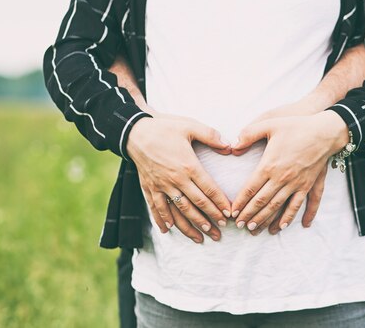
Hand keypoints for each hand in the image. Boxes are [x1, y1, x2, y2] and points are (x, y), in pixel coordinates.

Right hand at [127, 115, 232, 242]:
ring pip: (177, 211)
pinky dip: (161, 220)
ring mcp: (161, 186)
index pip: (208, 189)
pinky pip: (156, 208)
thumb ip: (211, 136)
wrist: (135, 131)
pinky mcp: (149, 187)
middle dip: (209, 219)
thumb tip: (230, 147)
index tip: (229, 214)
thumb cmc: (164, 127)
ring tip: (201, 238)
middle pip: (196, 204)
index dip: (220, 203)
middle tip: (220, 232)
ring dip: (189, 226)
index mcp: (189, 166)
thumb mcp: (190, 126)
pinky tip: (168, 231)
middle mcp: (175, 180)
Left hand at [230, 111, 349, 234]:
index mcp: (269, 165)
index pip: (250, 189)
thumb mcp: (269, 124)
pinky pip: (300, 205)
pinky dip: (292, 217)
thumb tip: (232, 146)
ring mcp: (297, 183)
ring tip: (256, 230)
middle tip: (239, 226)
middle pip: (262, 202)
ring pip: (278, 207)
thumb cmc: (296, 126)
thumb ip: (248, 134)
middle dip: (249, 215)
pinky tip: (284, 226)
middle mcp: (282, 178)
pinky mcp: (309, 185)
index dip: (240, 203)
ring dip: (266, 220)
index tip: (232, 213)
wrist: (325, 131)